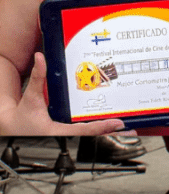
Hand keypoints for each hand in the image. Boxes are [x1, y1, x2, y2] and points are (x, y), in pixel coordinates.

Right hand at [0, 53, 124, 135]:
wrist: (14, 127)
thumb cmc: (22, 117)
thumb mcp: (30, 97)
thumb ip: (38, 78)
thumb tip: (41, 58)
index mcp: (57, 131)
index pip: (83, 130)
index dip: (101, 127)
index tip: (117, 123)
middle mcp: (65, 134)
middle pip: (93, 135)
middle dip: (111, 131)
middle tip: (130, 127)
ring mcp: (68, 134)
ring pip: (92, 134)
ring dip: (108, 131)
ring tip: (127, 128)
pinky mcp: (69, 131)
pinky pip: (87, 131)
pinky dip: (100, 128)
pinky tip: (112, 124)